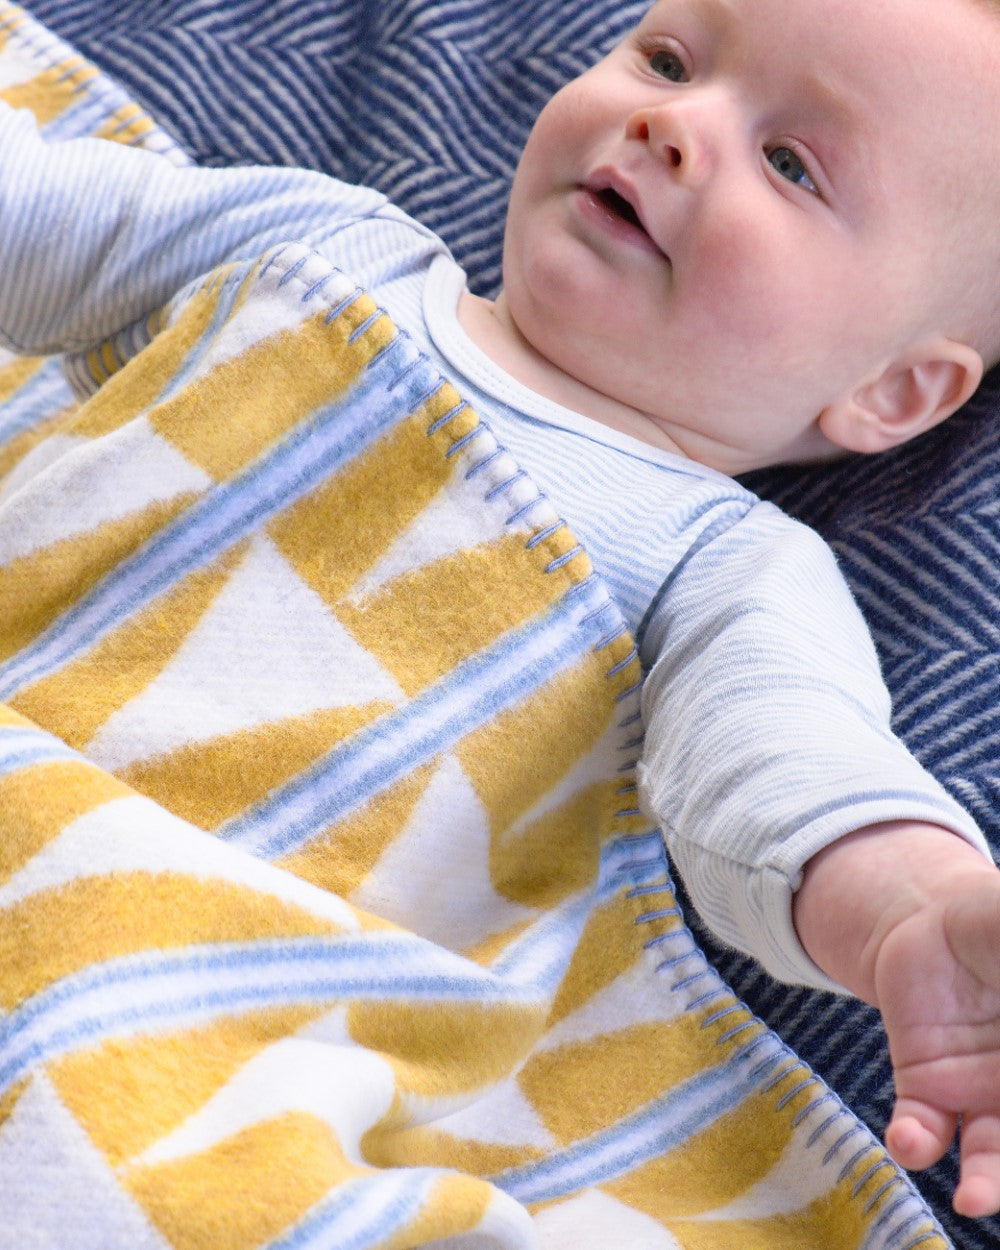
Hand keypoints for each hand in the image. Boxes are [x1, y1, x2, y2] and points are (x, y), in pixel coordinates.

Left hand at [874, 875, 999, 1217]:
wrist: (935, 918)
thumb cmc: (995, 924)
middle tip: (999, 1186)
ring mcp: (982, 1091)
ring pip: (991, 1154)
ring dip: (986, 1182)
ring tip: (973, 1199)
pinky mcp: (928, 1084)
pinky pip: (925, 1127)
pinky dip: (916, 1141)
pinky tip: (908, 1140)